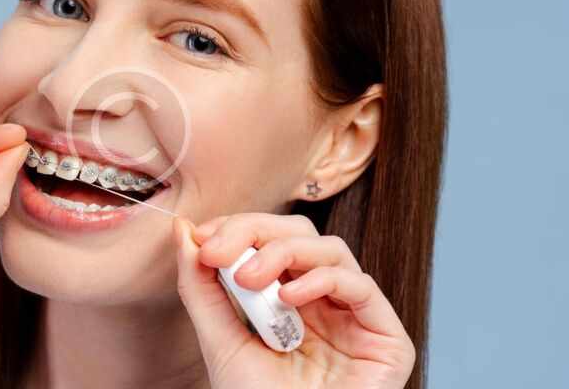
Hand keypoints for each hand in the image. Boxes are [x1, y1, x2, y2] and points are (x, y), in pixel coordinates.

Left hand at [172, 213, 414, 388]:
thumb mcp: (219, 340)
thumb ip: (201, 287)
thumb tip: (182, 230)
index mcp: (289, 299)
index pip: (271, 239)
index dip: (240, 228)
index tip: (202, 236)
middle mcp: (324, 302)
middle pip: (301, 233)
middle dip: (256, 232)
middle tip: (219, 251)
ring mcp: (355, 317)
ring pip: (330, 249)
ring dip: (283, 252)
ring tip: (249, 279)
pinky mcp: (386, 338)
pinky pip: (360, 285)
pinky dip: (321, 280)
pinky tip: (289, 299)